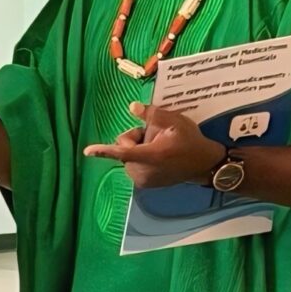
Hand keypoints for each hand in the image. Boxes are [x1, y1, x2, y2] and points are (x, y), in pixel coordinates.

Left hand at [84, 104, 225, 189]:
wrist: (203, 164)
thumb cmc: (190, 141)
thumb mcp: (175, 121)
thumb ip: (152, 114)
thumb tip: (132, 107)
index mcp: (151, 155)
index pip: (122, 151)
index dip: (103, 150)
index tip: (87, 151)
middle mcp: (143, 171)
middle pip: (124, 147)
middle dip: (136, 139)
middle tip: (156, 136)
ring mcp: (143, 180)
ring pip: (127, 156)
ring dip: (138, 148)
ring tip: (160, 146)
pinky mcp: (144, 184)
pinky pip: (132, 164)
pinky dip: (140, 157)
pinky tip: (158, 156)